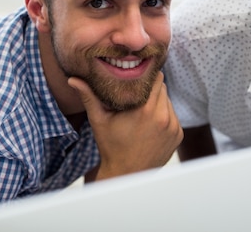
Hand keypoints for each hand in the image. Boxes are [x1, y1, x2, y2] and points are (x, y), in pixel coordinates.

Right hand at [68, 71, 182, 180]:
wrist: (127, 174)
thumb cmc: (111, 146)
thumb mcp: (98, 120)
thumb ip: (89, 97)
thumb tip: (73, 79)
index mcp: (145, 109)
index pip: (155, 78)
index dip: (145, 76)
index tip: (135, 78)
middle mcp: (163, 117)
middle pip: (162, 87)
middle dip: (150, 88)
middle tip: (136, 93)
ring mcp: (173, 127)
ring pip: (168, 100)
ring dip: (157, 101)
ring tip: (141, 109)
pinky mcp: (178, 135)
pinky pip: (173, 115)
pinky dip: (163, 115)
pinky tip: (149, 123)